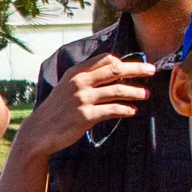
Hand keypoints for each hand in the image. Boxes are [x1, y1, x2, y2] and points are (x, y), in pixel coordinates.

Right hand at [17, 53, 153, 156]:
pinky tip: (133, 112)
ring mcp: (82, 99)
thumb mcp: (66, 87)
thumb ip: (84, 78)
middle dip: (137, 70)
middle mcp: (80, 82)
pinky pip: (112, 110)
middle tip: (152, 71)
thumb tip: (110, 72)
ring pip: (117, 91)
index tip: (137, 65)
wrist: (39, 131)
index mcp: (76, 72)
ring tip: (146, 94)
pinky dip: (126, 110)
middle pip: (115, 70)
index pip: (105, 59)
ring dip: (135, 92)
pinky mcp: (86, 116)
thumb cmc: (55, 110)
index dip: (123, 61)